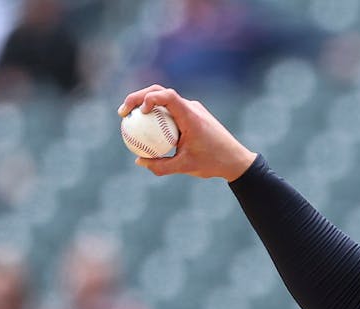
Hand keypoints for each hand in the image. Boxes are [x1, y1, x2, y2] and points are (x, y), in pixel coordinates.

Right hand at [118, 85, 256, 180]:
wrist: (236, 161)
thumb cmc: (214, 163)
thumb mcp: (186, 166)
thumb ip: (161, 166)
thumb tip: (139, 161)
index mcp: (191, 116)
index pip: (167, 96)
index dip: (150, 98)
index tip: (139, 112)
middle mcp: (192, 108)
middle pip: (160, 91)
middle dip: (138, 97)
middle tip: (122, 113)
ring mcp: (193, 109)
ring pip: (165, 99)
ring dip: (146, 103)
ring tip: (129, 118)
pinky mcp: (194, 115)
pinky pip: (172, 110)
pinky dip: (157, 114)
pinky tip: (147, 127)